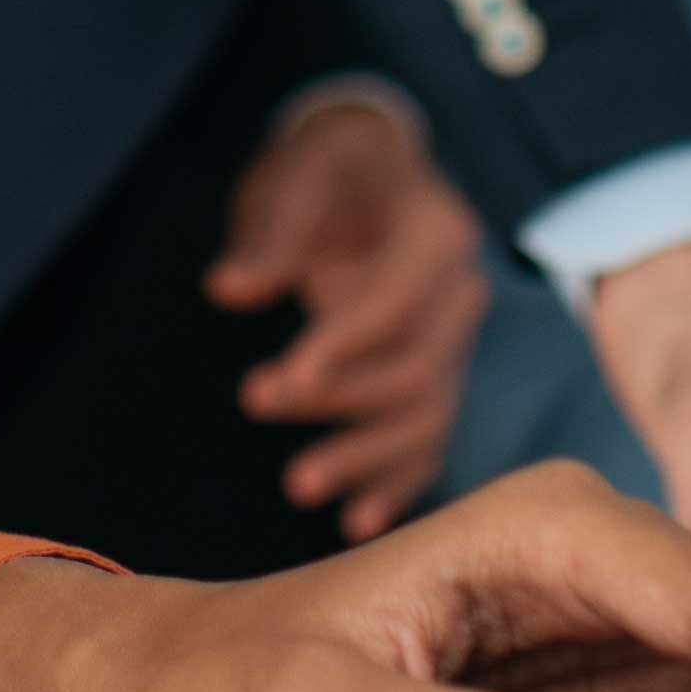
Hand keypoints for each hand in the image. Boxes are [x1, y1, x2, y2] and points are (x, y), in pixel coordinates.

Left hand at [204, 91, 486, 538]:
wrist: (366, 172)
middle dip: (338, 399)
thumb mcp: (295, 179)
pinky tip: (355, 521)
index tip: (280, 381)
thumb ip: (270, 239)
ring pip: (425, 416)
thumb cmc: (327, 170)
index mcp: (437, 232)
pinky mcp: (436, 377)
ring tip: (298, 487)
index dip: (341, 346)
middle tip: (256, 401)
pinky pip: (426, 439)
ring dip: (365, 457)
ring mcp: (455, 341)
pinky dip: (395, 482)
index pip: (396, 303)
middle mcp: (461, 291)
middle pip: (415, 368)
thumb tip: (229, 288)